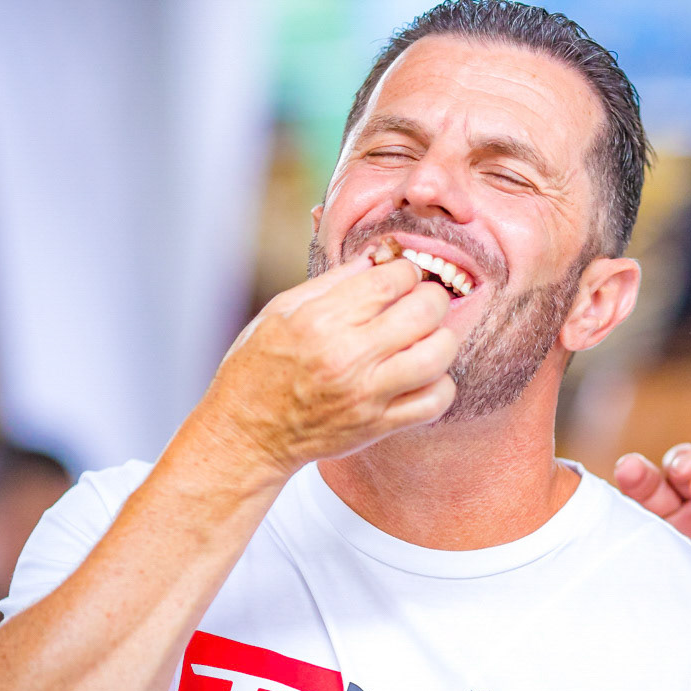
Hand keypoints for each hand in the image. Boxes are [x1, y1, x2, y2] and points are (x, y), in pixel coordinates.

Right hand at [190, 256, 457, 482]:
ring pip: (439, 355)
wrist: (247, 434)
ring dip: (442, 339)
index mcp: (321, 320)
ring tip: (426, 338)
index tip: (401, 277)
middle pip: (425, 311)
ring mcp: (367, 394)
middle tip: (422, 302)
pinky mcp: (379, 425)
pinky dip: (440, 384)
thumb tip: (378, 256)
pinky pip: (435, 401)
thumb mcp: (281, 311)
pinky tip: (423, 375)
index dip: (405, 271)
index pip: (392, 279)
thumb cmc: (259, 368)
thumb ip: (334, 282)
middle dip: (432, 298)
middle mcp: (348, 355)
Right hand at [613, 445, 690, 629]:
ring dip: (624, 497)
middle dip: (640, 471)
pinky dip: (617, 537)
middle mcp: (688, 516)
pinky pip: (630, 553)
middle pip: (655, 483)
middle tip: (631, 469)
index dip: (686, 462)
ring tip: (618, 483)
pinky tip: (610, 528)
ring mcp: (668, 546)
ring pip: (636, 513)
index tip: (688, 477)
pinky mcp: (655, 577)